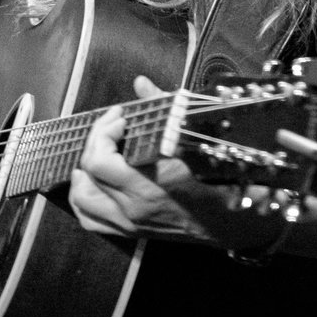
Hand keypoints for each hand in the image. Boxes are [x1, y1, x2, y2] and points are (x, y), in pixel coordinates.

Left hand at [68, 76, 284, 248]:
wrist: (233, 222)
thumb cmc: (219, 177)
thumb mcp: (195, 138)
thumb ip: (164, 108)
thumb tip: (140, 84)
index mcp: (152, 182)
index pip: (100, 159)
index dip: (103, 130)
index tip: (120, 117)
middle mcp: (136, 205)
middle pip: (89, 171)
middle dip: (95, 140)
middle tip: (112, 126)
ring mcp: (131, 222)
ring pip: (83, 198)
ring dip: (83, 173)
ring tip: (96, 154)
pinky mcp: (131, 232)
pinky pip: (91, 220)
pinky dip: (84, 200)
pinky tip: (92, 183)